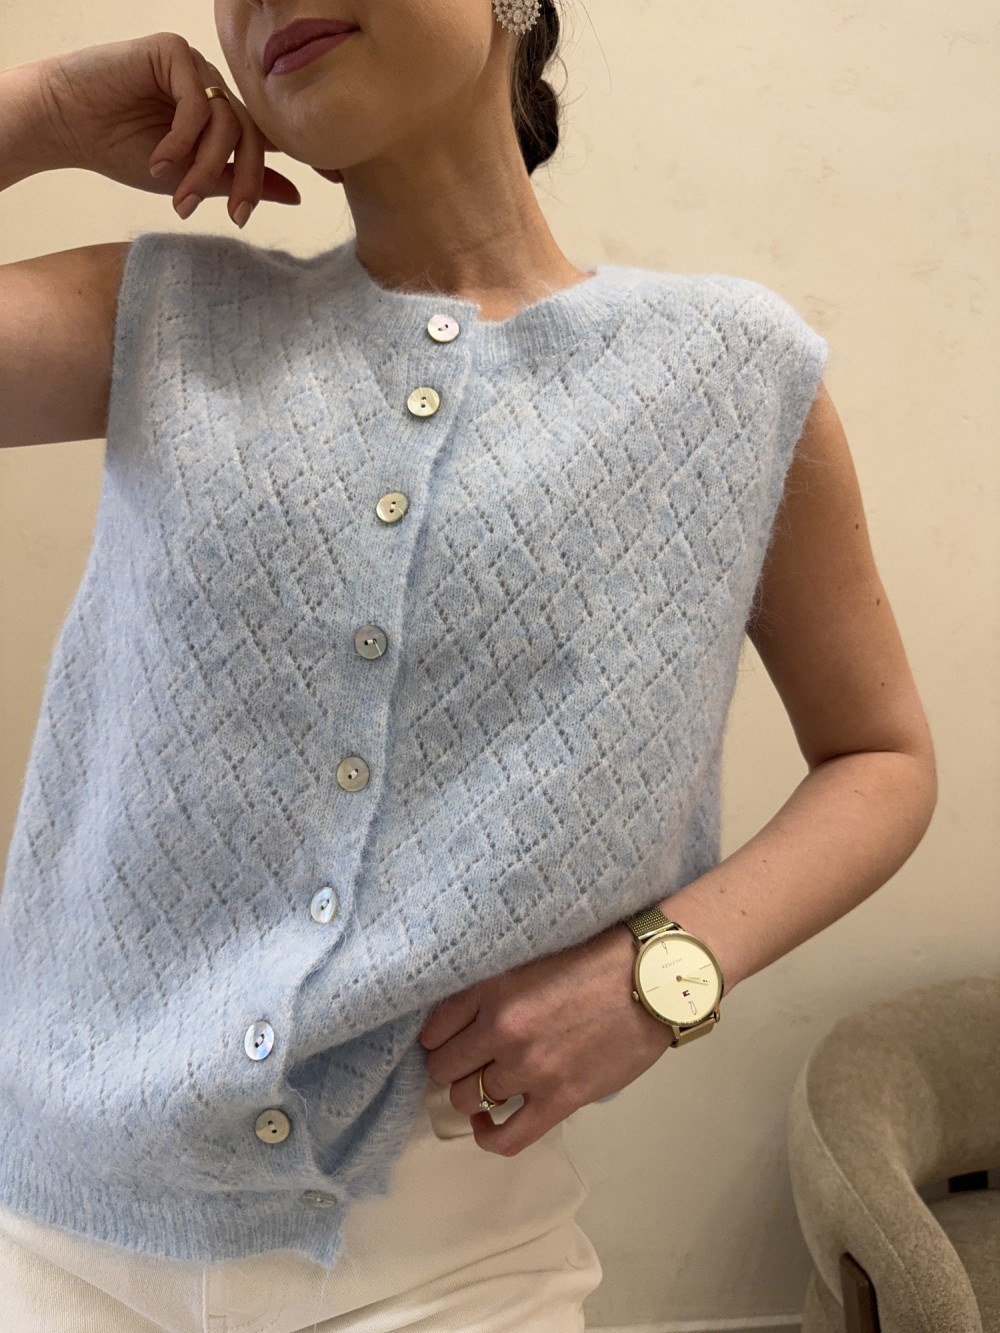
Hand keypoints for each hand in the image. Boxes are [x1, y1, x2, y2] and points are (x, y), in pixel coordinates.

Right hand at [32, 34, 300, 225]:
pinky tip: (158, 162)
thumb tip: (295, 195)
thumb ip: (236, 180)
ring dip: (206, 167)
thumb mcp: (189, 177)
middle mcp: (211, 87)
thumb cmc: (121, 150)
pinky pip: (198, 103)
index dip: (259, 180)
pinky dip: (182, 140)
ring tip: (179, 194)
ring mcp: (194, 66)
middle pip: (250, 134)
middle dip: (242, 181)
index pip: (258, 144)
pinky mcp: (173, 51)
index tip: (243, 217)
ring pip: (227, 123)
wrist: (67, 125)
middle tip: (231, 216)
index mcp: (218, 114)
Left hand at [416, 922, 676, 1155]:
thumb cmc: (600, 957)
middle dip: (451, 1064)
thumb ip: (495, 982)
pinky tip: (486, 1124)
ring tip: (485, 1082)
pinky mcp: (559, 1099)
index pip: (434, 1025)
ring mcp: (530, 1067)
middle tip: (468, 1059)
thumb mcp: (532, 953)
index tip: (447, 1037)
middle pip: (445, 1066)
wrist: (655, 978)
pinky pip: (505, 1137)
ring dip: (472, 1093)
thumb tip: (464, 1012)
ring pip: (467, 1098)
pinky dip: (487, 1136)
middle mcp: (503, 1027)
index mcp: (493, 986)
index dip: (437, 1035)